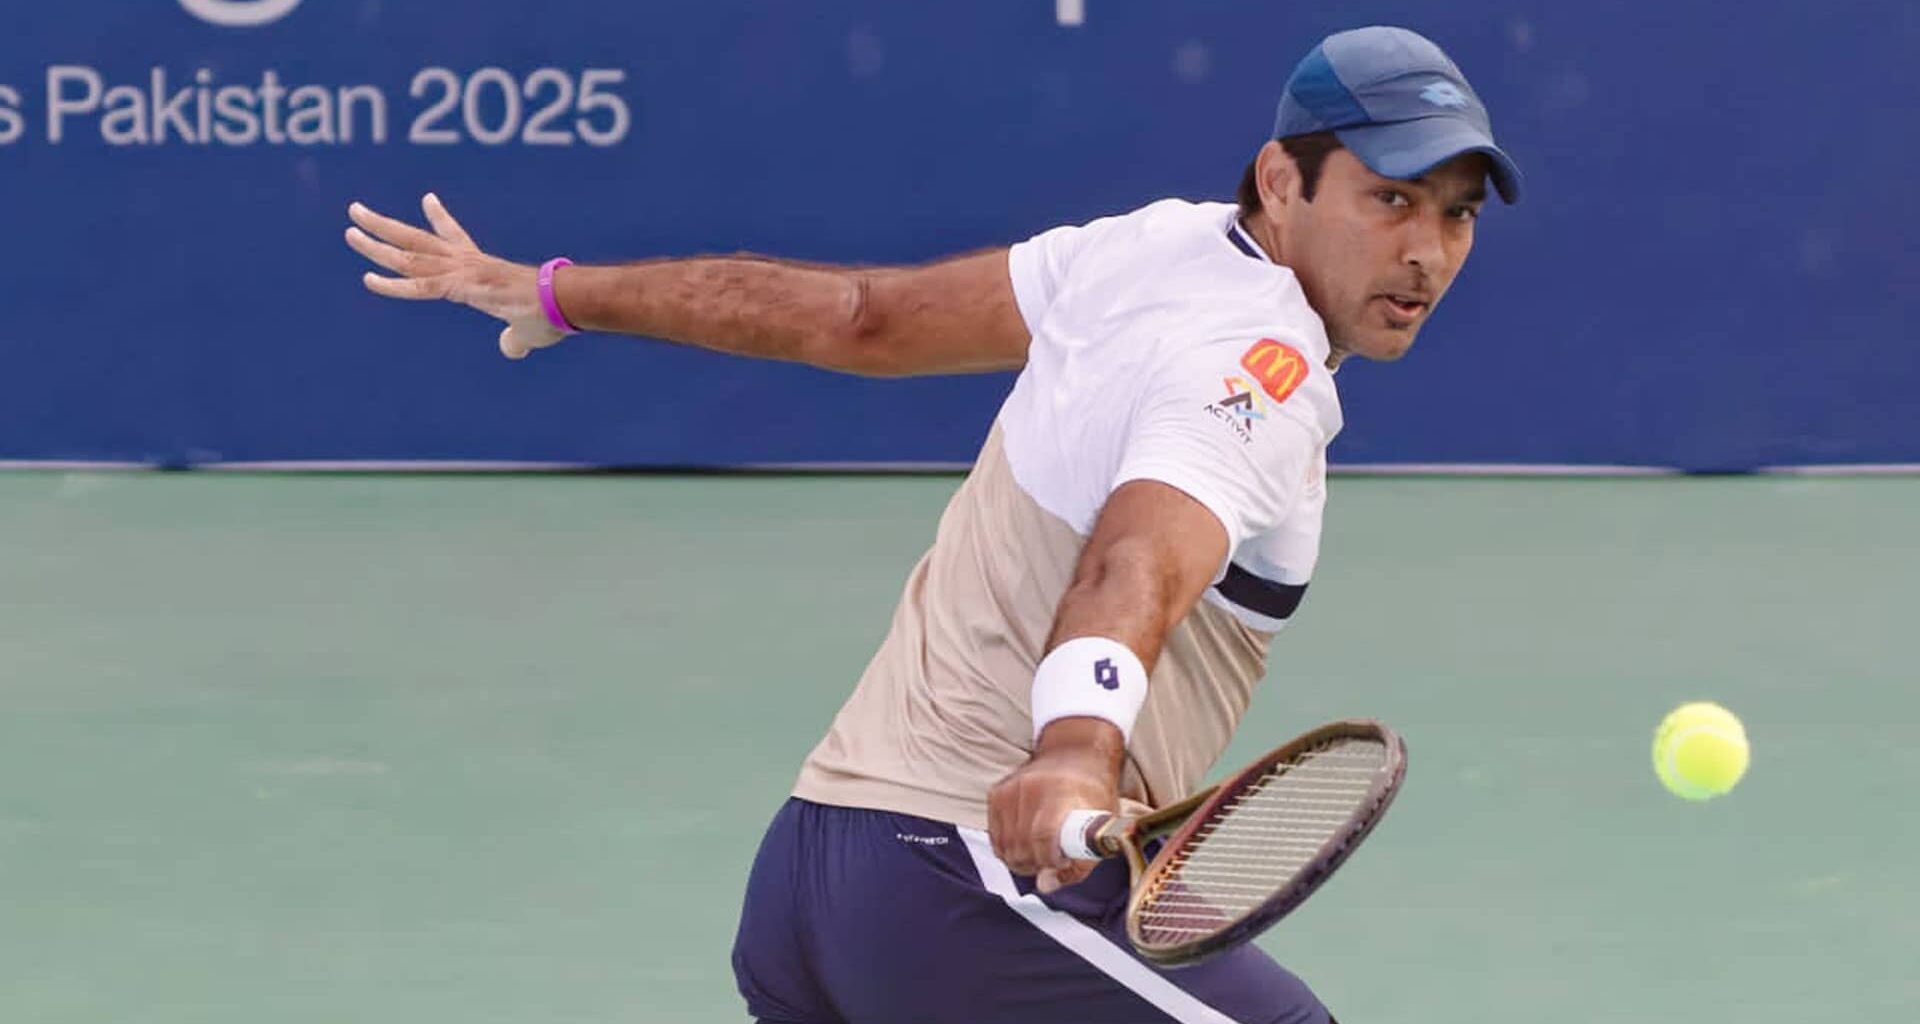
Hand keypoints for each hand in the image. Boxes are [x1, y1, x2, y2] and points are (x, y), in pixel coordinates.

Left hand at [345, 193, 568, 359]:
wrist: (564, 301)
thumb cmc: (553, 312)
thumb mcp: (528, 329)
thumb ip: (513, 338)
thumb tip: (511, 347)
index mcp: (481, 267)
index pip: (455, 236)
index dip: (438, 219)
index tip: (427, 200)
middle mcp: (466, 262)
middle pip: (417, 239)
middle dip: (385, 225)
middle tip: (357, 211)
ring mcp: (462, 272)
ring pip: (410, 255)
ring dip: (377, 244)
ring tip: (351, 230)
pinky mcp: (462, 288)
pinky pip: (420, 286)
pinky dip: (393, 284)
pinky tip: (368, 278)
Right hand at [986, 718, 1122, 892]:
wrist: (1075, 754)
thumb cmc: (1093, 793)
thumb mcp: (1102, 825)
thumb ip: (1080, 862)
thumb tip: (1045, 885)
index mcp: (1061, 793)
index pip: (1043, 836)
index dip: (1050, 859)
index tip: (1061, 862)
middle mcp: (1032, 788)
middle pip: (1021, 847)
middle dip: (1037, 864)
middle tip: (1052, 861)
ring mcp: (1010, 790)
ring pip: (1005, 847)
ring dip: (1022, 860)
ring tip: (1040, 854)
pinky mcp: (996, 794)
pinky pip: (995, 837)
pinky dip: (1008, 848)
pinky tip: (1026, 844)